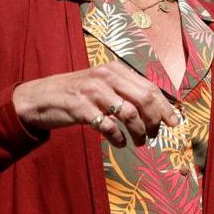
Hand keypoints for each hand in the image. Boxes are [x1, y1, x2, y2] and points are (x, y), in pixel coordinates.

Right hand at [12, 61, 180, 146]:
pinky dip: (118, 137)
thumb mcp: (103, 86)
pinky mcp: (79, 107)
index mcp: (116, 70)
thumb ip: (126, 92)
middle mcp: (106, 76)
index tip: (175, 122)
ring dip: (138, 131)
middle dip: (155, 120)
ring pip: (129, 113)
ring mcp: (92, 91)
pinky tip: (119, 143)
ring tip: (140, 142)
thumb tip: (157, 109)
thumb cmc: (77, 94)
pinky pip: (107, 125)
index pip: (150, 88)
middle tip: (154, 135)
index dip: (166, 107)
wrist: (38, 98)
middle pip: (144, 99)